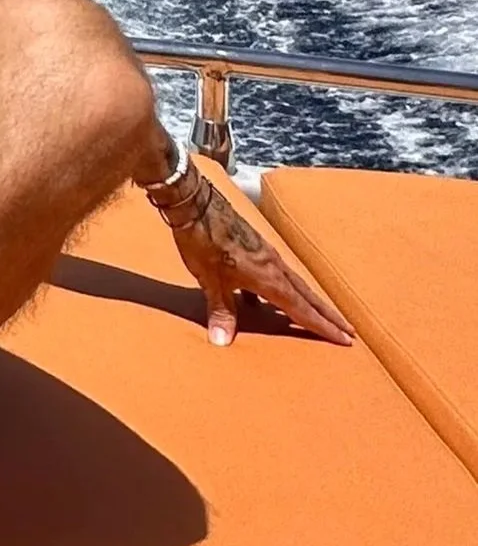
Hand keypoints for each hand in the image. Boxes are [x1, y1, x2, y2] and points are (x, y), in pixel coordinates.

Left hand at [162, 167, 353, 347]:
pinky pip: (276, 273)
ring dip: (309, 300)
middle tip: (349, 330)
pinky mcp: (255, 245)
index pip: (301, 308)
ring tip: (320, 315)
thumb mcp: (210, 281)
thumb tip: (222, 342)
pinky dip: (281, 288)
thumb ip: (221, 311)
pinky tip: (266, 300)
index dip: (322, 325)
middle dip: (327, 314)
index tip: (345, 338)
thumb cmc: (202, 242)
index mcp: (268, 277)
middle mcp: (274, 265)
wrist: (195, 202)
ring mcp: (266, 253)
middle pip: (307, 294)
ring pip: (294, 283)